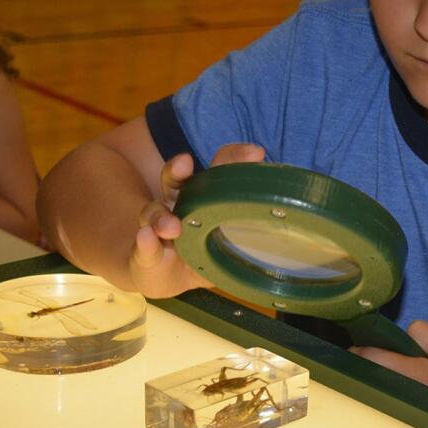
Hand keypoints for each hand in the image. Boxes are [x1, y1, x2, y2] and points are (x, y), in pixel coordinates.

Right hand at [128, 143, 265, 296]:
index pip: (218, 170)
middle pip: (176, 179)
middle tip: (184, 162)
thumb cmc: (203, 256)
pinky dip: (145, 242)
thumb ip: (249, 234)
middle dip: (178, 170)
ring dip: (161, 216)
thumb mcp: (229, 246)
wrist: (162, 275)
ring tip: (170, 227)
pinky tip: (146, 238)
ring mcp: (158, 225)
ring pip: (154, 212)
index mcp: (204, 197)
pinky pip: (143, 245)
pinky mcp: (144, 249)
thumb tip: (284, 220)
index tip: (254, 152)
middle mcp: (179, 204)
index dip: (233, 157)